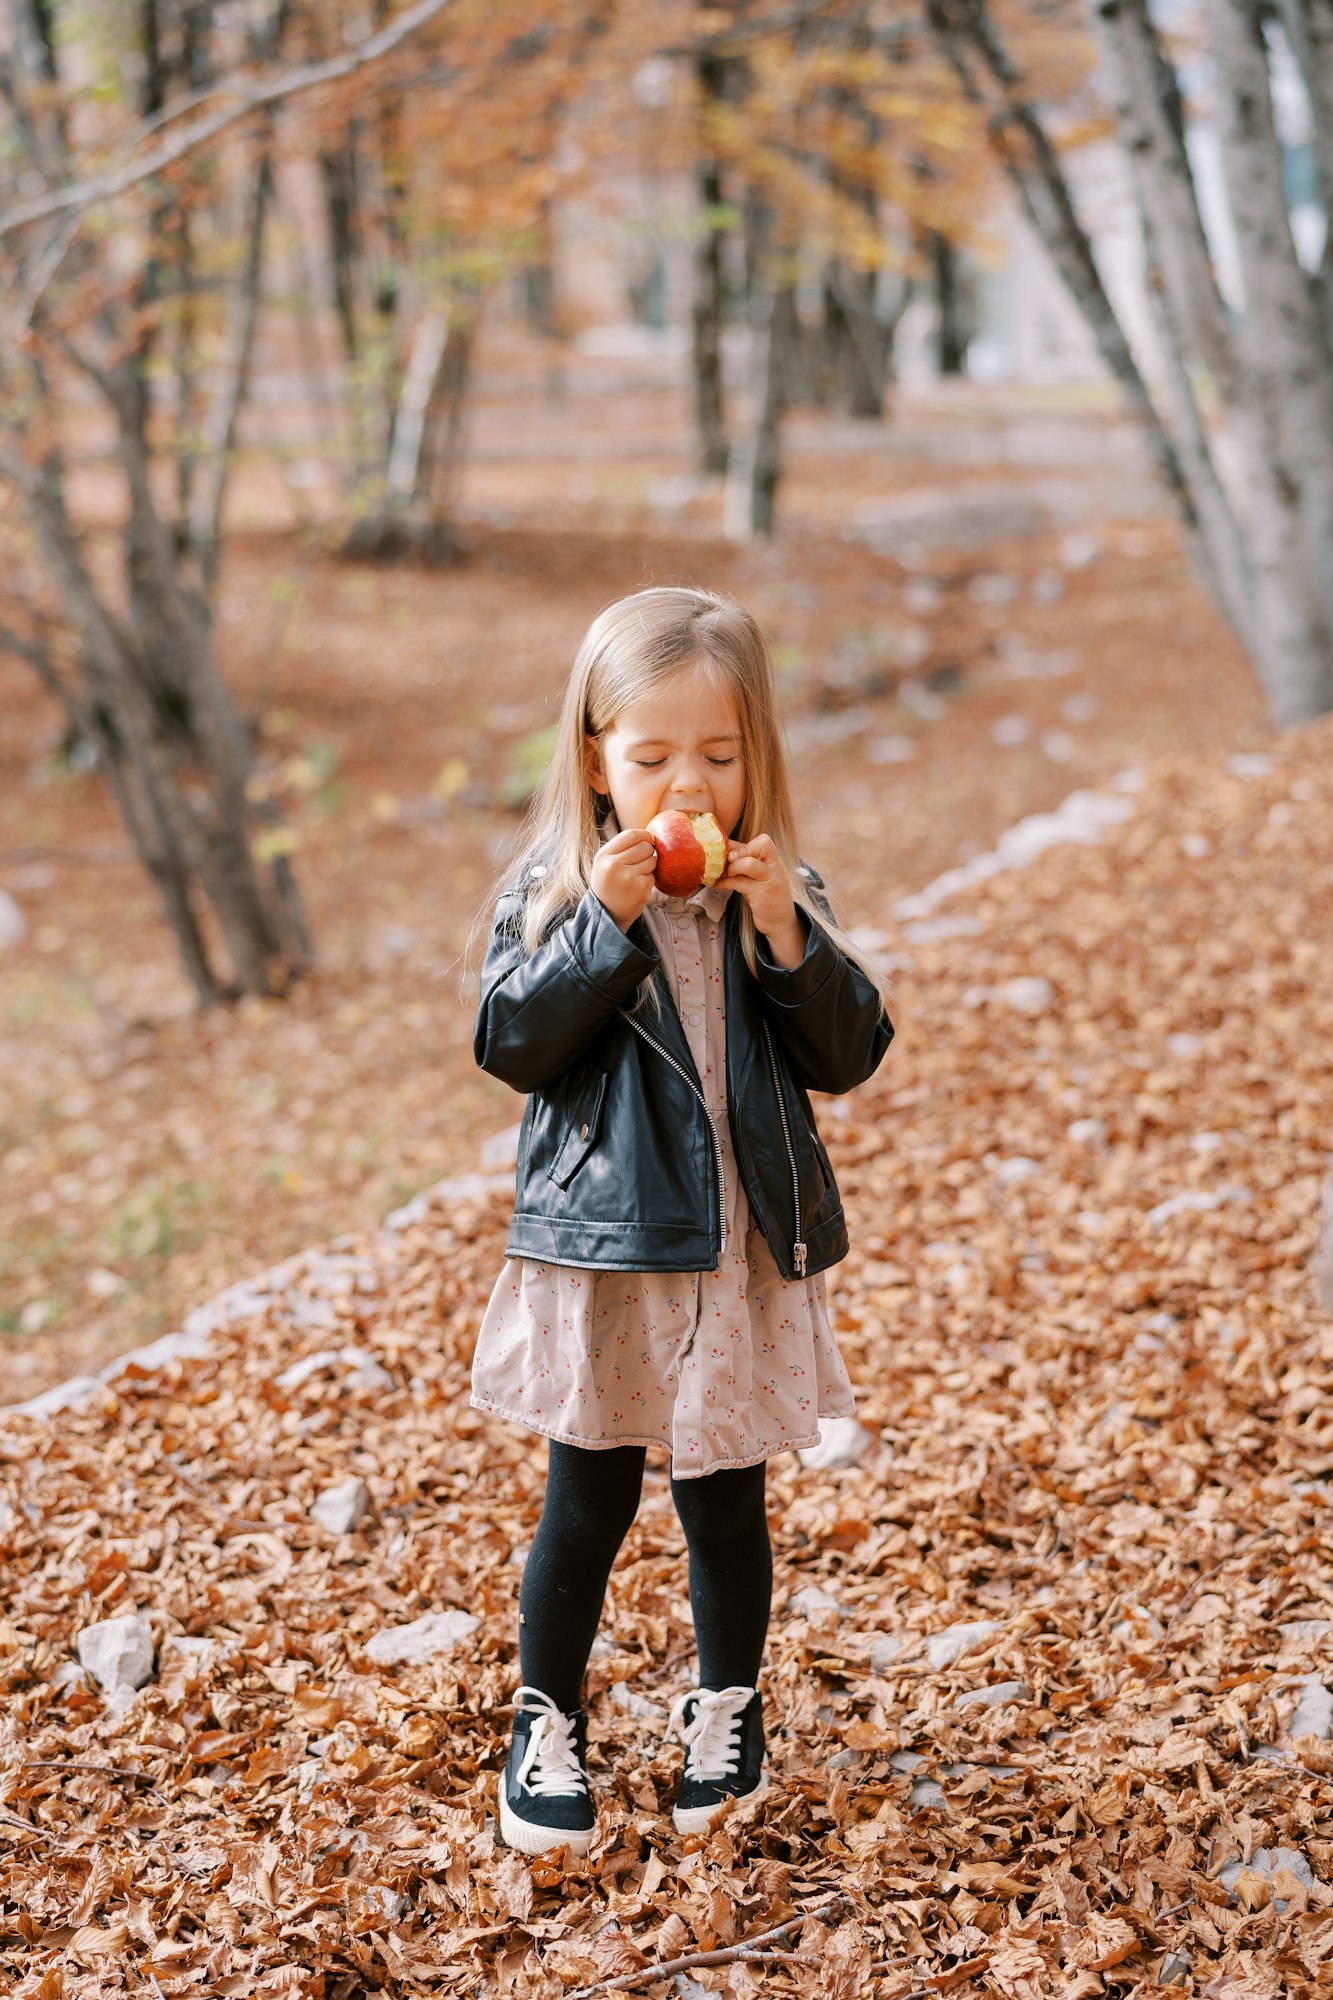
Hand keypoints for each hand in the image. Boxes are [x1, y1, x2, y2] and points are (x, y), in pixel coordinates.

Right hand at [590, 828, 656, 931]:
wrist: (607, 913)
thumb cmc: (609, 883)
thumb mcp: (605, 862)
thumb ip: (622, 847)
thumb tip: (649, 835)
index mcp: (604, 855)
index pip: (631, 834)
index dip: (644, 835)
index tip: (649, 840)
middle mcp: (614, 864)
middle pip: (645, 846)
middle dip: (648, 852)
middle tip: (641, 861)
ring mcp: (628, 877)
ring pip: (652, 861)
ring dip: (648, 867)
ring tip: (635, 876)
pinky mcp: (640, 889)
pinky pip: (653, 876)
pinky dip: (648, 881)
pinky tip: (636, 888)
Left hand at [721, 835, 804, 966]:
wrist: (782, 921)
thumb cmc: (766, 896)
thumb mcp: (759, 876)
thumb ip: (746, 862)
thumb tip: (721, 851)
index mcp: (774, 860)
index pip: (763, 841)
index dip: (744, 844)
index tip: (731, 854)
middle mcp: (774, 866)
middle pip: (761, 844)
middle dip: (738, 851)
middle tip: (725, 862)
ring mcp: (769, 880)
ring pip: (748, 863)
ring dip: (731, 868)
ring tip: (722, 875)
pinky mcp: (761, 894)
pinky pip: (738, 883)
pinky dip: (723, 882)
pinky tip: (715, 884)